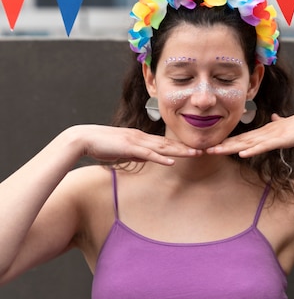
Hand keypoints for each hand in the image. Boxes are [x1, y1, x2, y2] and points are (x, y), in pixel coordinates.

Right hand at [69, 125, 201, 164]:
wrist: (84, 138)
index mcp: (140, 137)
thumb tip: (145, 157)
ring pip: (163, 147)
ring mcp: (136, 141)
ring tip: (195, 154)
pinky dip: (161, 158)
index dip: (179, 146)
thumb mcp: (122, 150)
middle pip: (168, 143)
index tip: (192, 149)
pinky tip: (172, 161)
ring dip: (180, 151)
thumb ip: (135, 153)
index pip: (163, 142)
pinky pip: (149, 154)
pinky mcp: (129, 148)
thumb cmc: (101, 145)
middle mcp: (141, 137)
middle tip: (203, 150)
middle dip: (186, 147)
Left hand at [206, 108, 293, 156]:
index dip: (227, 142)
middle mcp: (265, 132)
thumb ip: (280, 123)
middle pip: (239, 140)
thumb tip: (276, 118)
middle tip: (203, 149)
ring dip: (230, 148)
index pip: (242, 139)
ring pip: (247, 143)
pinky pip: (264, 146)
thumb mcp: (288, 125)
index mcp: (266, 131)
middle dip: (221, 145)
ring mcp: (272, 135)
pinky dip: (252, 149)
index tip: (213, 146)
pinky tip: (241, 153)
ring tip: (214, 151)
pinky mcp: (281, 139)